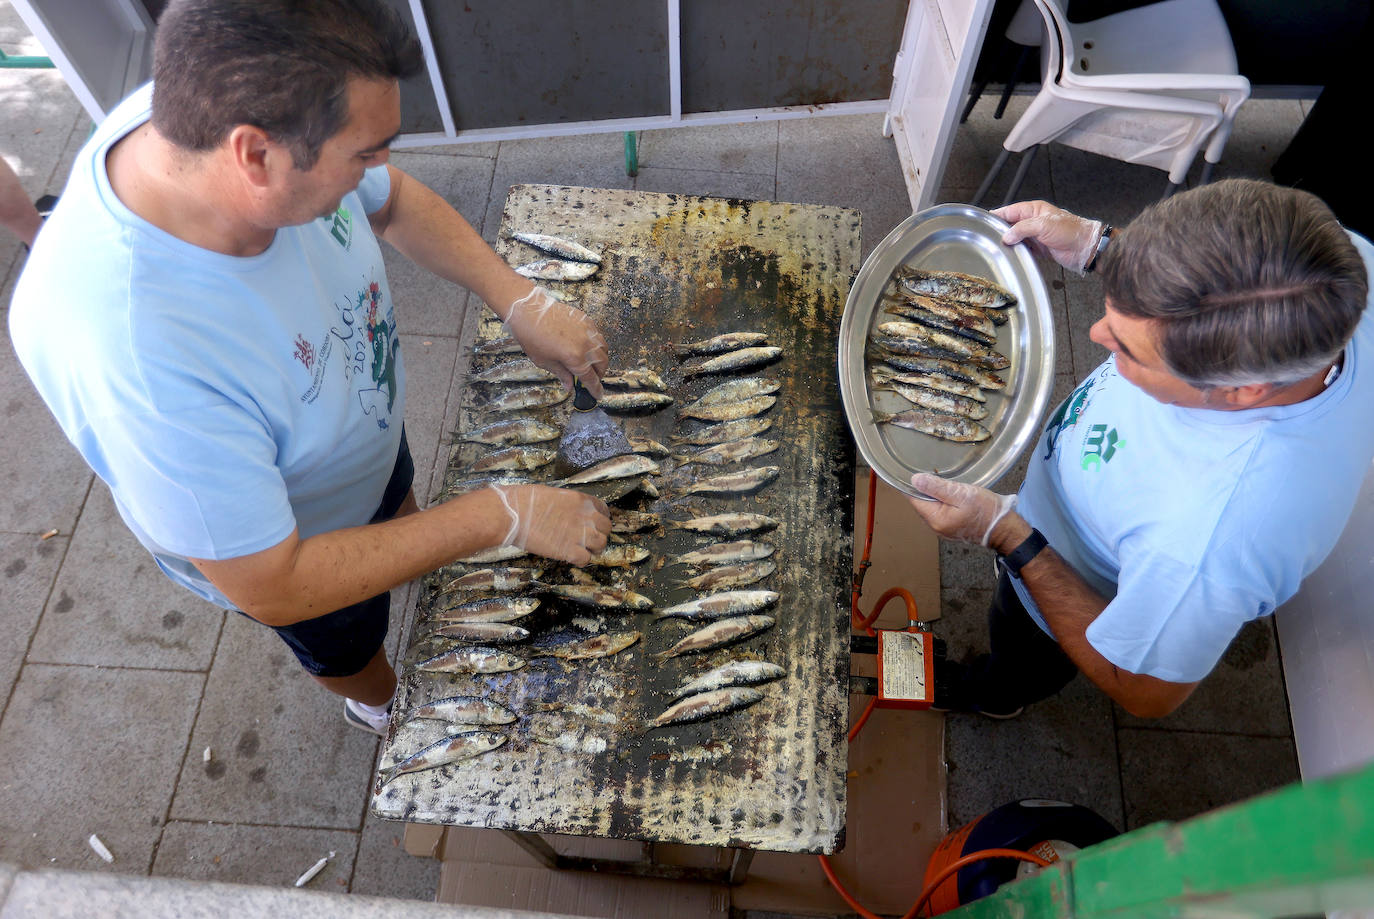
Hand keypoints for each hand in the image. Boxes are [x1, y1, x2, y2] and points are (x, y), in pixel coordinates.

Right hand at [489, 484, 609, 564]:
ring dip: (593, 548)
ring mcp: (580, 535)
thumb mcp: (555, 494)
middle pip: (606, 528)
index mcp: (582, 500)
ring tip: (582, 549)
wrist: (513, 514)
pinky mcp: (570, 551)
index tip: (594, 524)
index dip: (600, 519)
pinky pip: (586, 560)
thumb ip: (569, 505)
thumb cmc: (526, 500)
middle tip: (588, 539)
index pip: (603, 510)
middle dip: (599, 534)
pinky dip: (581, 561)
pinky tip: (572, 558)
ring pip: (601, 545)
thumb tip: (569, 513)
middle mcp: (586, 517)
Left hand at [503, 286, 608, 396]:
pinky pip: (598, 335)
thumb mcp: (544, 361)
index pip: (591, 379)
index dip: (595, 389)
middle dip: (600, 374)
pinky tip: (587, 346)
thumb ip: (561, 374)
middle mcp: (585, 345)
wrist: (528, 311)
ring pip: (603, 348)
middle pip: (602, 364)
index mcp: (575, 359)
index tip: (598, 395)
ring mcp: (588, 330)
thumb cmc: (531, 335)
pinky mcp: (586, 320)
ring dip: (601, 359)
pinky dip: (596, 344)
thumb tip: (569, 385)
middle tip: (593, 379)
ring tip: (592, 363)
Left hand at [908, 473, 1017, 546]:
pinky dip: (943, 502)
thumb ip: (937, 487)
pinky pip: (940, 512)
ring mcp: (943, 529)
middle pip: (921, 503)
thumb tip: (915, 480)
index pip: (914, 499)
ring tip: (946, 484)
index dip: (913, 485)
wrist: (1004, 529)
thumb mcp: (962, 494)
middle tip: (935, 474)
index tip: (915, 471)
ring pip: (931, 507)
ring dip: (935, 495)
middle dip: (926, 489)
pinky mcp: (951, 528)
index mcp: (935, 519)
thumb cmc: (986, 510)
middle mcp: (936, 527)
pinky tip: (952, 495)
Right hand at [992, 201, 1103, 273]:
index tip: (983, 222)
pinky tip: (1010, 255)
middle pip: (1010, 225)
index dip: (997, 216)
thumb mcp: (1043, 225)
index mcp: (1033, 210)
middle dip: (1000, 231)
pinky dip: (1016, 252)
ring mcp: (1035, 235)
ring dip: (1008, 243)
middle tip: (987, 239)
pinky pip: (1022, 249)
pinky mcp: (1038, 248)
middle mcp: (1033, 221)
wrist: (1085, 247)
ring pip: (1015, 238)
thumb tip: (1006, 236)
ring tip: (997, 248)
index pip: (1009, 211)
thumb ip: (1022, 229)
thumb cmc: (1070, 231)